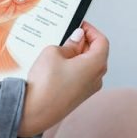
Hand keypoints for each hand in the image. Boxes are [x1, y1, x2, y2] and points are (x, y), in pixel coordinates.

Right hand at [18, 21, 108, 136]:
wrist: (34, 112)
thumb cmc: (45, 84)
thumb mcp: (54, 53)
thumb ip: (70, 43)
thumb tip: (77, 38)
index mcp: (96, 64)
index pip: (102, 41)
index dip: (91, 30)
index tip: (80, 25)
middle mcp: (97, 78)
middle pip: (97, 53)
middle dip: (85, 42)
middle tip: (70, 35)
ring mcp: (89, 90)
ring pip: (90, 66)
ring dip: (79, 55)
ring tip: (62, 49)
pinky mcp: (79, 97)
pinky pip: (82, 77)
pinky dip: (75, 67)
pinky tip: (59, 65)